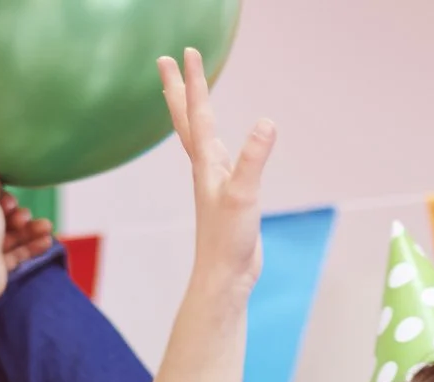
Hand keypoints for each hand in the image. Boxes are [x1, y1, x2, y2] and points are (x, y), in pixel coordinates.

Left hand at [0, 167, 40, 312]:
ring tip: (47, 227)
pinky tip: (47, 241)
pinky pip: (18, 254)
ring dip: (31, 230)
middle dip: (19, 216)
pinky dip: (32, 247)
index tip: (10, 200)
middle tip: (25, 216)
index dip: (3, 199)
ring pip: (13, 237)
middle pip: (3, 219)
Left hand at [159, 48, 273, 296]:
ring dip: (192, 113)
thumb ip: (253, 159)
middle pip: (187, 120)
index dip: (194, 81)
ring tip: (188, 96)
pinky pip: (216, 158)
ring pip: (198, 138)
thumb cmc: (229, 240)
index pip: (198, 113)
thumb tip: (266, 123)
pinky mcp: (226, 196)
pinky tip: (219, 147)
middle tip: (167, 60)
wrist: (224, 277)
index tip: (187, 52)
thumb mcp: (244, 195)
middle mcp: (205, 168)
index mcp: (207, 163)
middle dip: (179, 89)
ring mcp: (214, 182)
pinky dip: (213, 142)